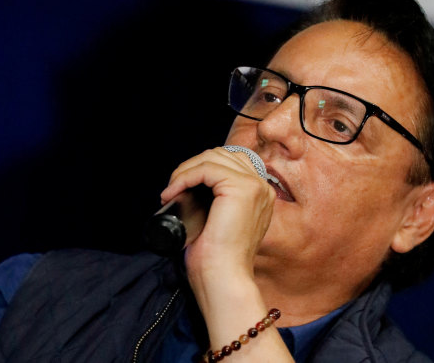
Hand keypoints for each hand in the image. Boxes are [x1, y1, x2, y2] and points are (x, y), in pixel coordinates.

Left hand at [160, 147, 274, 278]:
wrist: (223, 278)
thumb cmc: (217, 259)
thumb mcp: (218, 222)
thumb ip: (216, 204)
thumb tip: (190, 189)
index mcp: (260, 195)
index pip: (230, 163)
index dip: (201, 169)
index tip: (180, 189)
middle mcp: (262, 187)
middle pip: (222, 155)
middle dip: (192, 167)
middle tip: (173, 190)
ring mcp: (254, 186)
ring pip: (213, 157)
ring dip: (186, 170)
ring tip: (172, 191)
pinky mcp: (241, 188)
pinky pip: (207, 168)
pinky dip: (185, 176)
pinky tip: (174, 192)